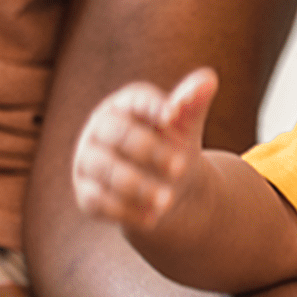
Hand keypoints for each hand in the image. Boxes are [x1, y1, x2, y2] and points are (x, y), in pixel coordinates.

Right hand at [71, 68, 217, 230]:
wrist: (166, 189)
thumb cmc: (173, 147)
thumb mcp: (185, 127)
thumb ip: (192, 104)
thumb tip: (209, 78)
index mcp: (125, 105)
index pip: (135, 100)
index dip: (153, 107)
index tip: (175, 116)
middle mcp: (100, 130)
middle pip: (117, 134)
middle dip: (149, 150)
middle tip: (181, 167)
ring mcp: (88, 161)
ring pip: (106, 170)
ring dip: (138, 185)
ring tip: (168, 200)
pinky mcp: (86, 193)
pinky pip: (98, 201)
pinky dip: (125, 211)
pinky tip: (153, 217)